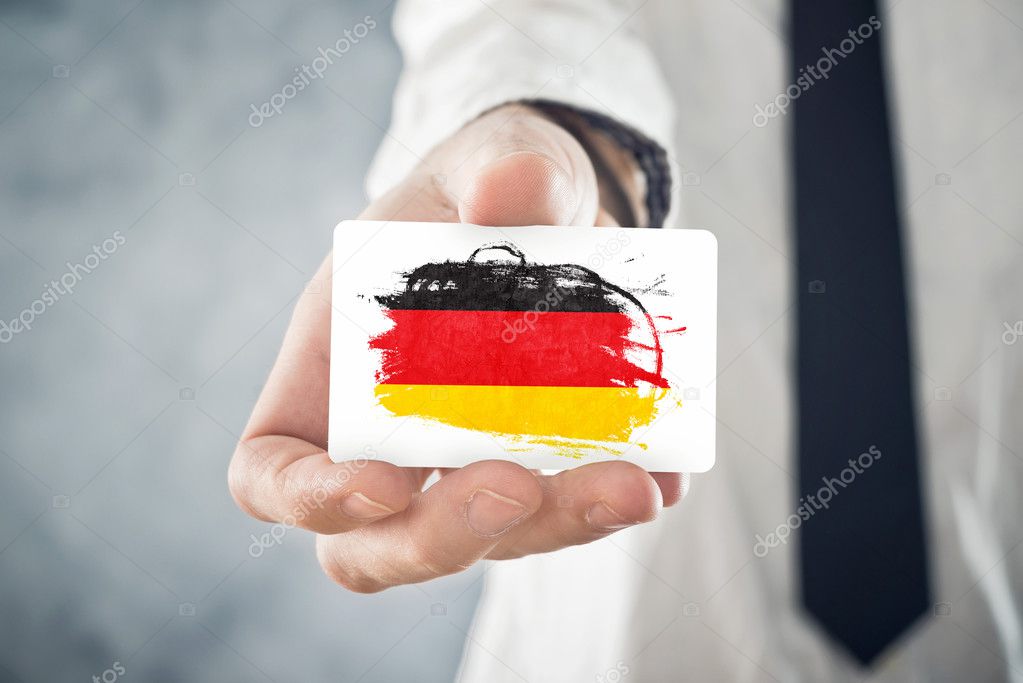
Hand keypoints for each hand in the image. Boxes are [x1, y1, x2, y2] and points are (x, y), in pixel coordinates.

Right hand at [228, 105, 687, 591]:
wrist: (563, 208)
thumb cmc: (484, 186)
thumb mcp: (486, 158)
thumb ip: (498, 166)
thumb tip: (515, 185)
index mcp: (330, 371)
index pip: (271, 470)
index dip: (309, 499)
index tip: (383, 485)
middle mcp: (390, 439)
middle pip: (378, 545)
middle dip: (446, 536)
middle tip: (521, 485)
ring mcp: (468, 466)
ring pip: (490, 539)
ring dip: (558, 525)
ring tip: (633, 484)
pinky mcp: (546, 468)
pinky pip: (573, 512)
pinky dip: (617, 499)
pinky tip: (665, 468)